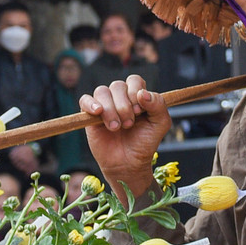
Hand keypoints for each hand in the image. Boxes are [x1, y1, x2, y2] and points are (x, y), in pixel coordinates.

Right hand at [80, 76, 170, 202]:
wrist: (129, 164)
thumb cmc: (145, 143)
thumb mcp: (160, 124)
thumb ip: (158, 105)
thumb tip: (143, 93)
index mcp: (137, 96)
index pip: (134, 80)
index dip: (135, 92)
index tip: (139, 111)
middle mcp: (120, 98)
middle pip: (117, 85)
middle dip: (124, 105)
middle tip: (129, 124)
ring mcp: (104, 105)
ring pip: (102, 91)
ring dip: (110, 109)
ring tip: (116, 127)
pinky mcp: (90, 116)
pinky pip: (84, 100)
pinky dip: (90, 104)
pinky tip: (98, 113)